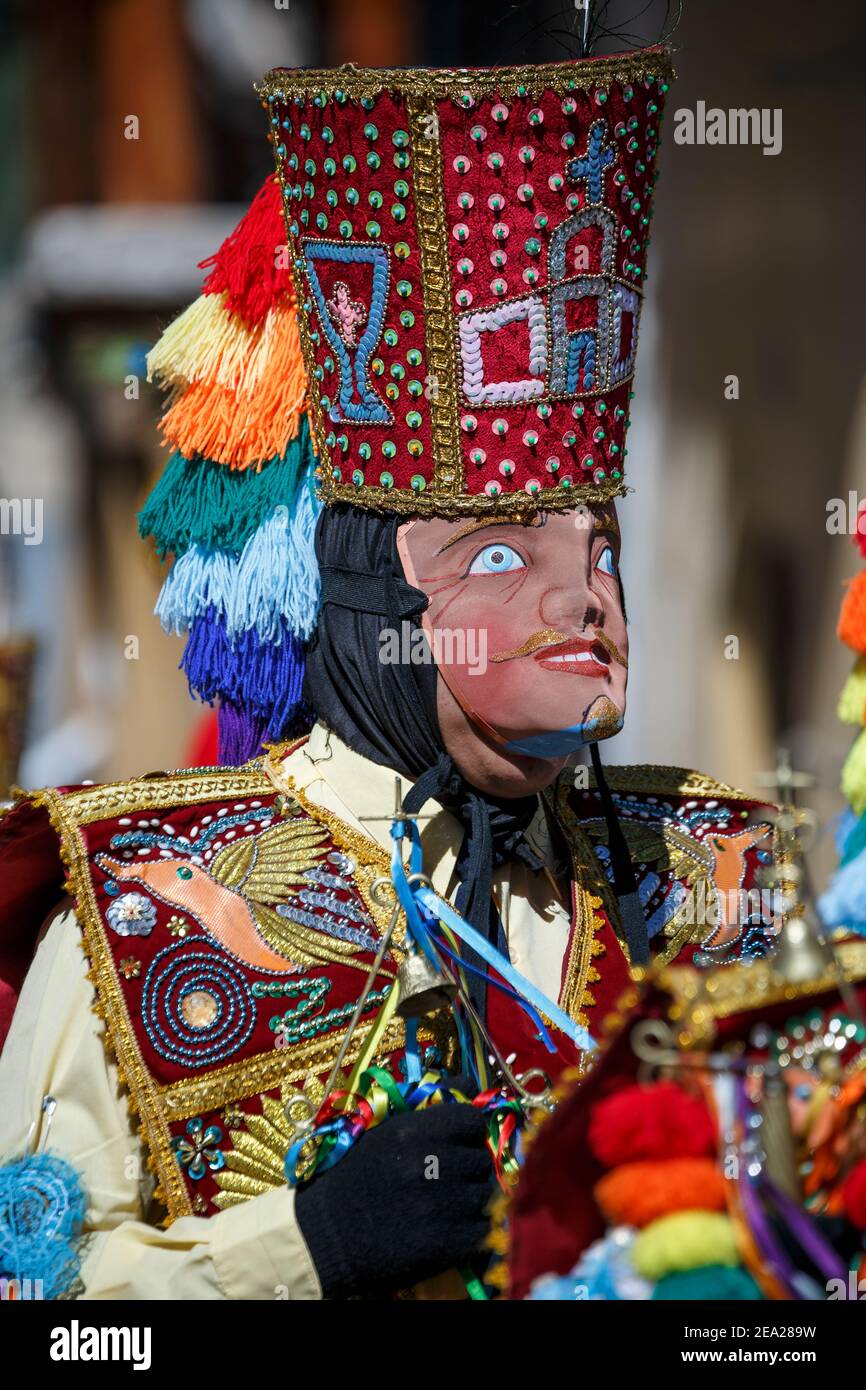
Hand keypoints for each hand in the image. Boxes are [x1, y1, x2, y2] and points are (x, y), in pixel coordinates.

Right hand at [295, 1103, 492, 1297]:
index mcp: (413, 1131)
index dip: (468, 1132)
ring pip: (486, 1195)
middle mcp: (430, 1163)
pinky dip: (470, 1232)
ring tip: (447, 1207)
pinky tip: (448, 1231)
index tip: (457, 1144)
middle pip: (482, 1160)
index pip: (473, 1119)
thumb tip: (471, 1085)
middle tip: (448, 1180)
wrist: (324, 1236)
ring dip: (471, 1201)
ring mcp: (439, 1206)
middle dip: (469, 1169)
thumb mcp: (384, 1129)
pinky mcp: (444, 1245)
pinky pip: (482, 1231)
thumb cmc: (355, 1178)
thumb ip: (430, 1104)